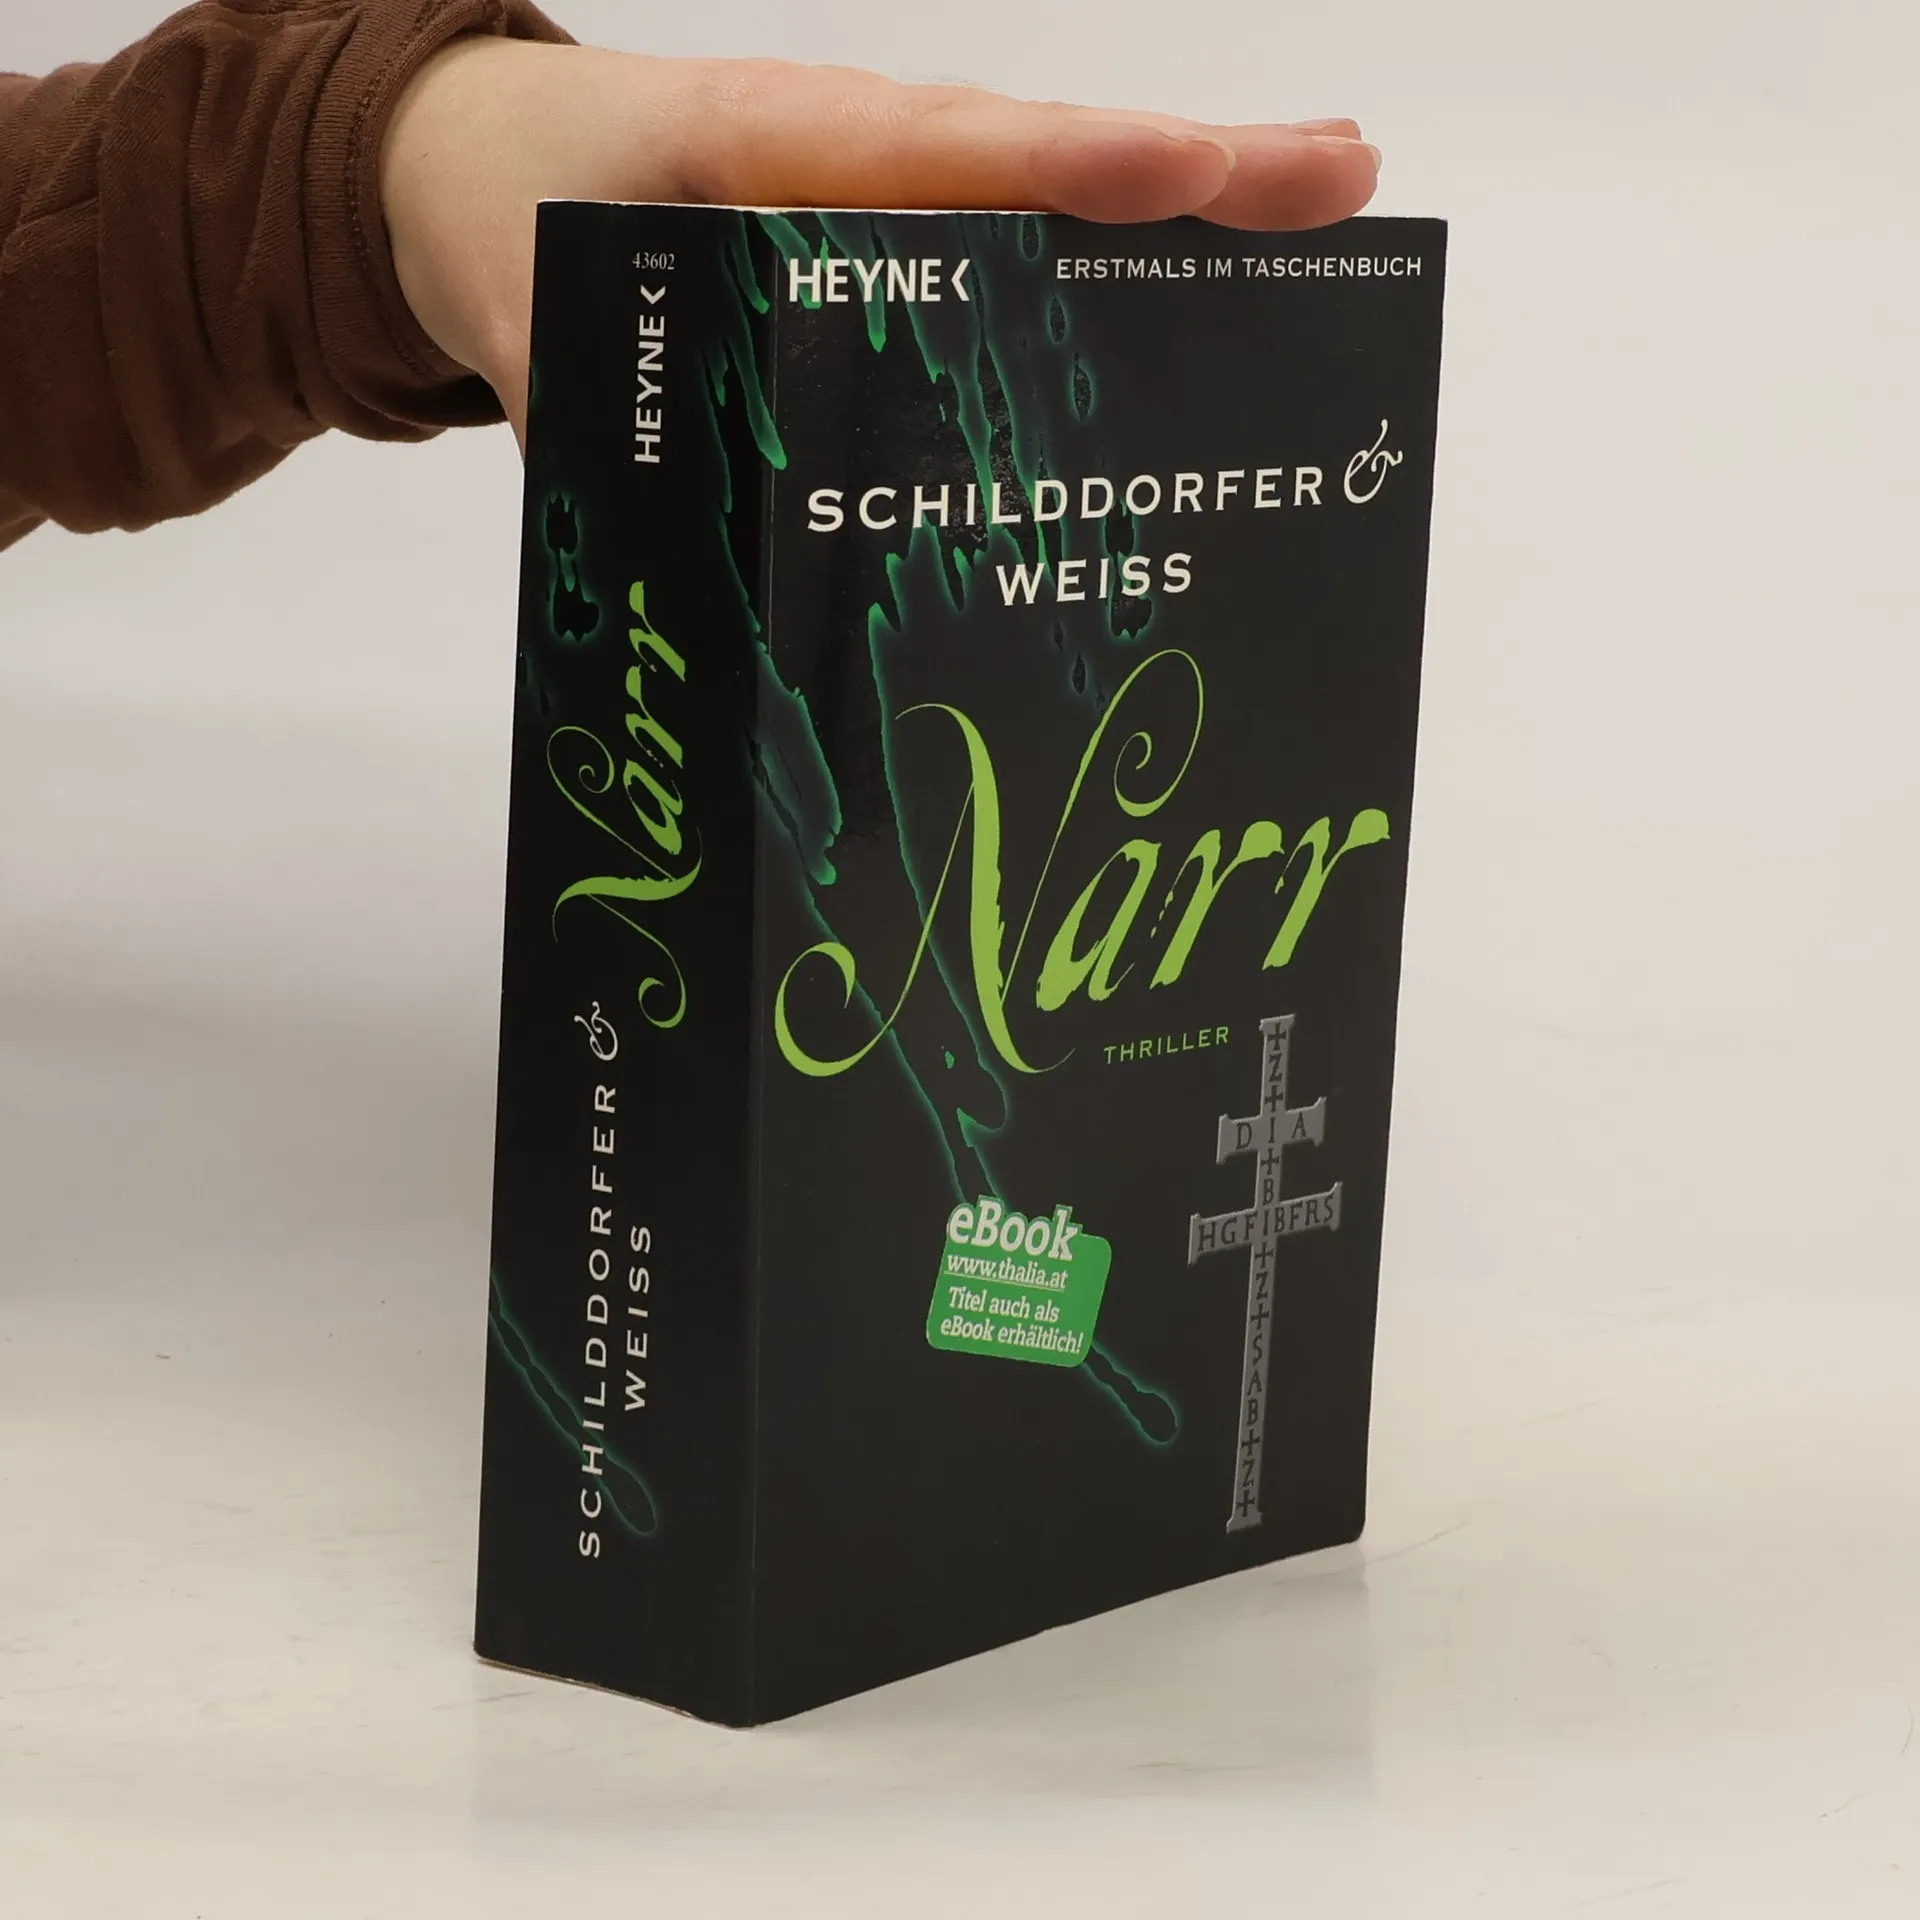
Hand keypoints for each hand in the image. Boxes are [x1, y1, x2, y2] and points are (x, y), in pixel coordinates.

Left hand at [380, 42, 1380, 441]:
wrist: (488, 166)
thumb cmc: (518, 216)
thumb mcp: (532, 317)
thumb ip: (594, 425)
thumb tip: (679, 573)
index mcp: (766, 149)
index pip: (935, 153)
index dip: (1060, 171)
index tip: (1179, 173)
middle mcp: (858, 158)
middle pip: (1039, 159)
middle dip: (1192, 175)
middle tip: (1342, 179)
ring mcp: (891, 197)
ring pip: (1049, 198)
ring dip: (1187, 213)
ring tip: (1330, 218)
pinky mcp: (898, 241)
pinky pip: (1013, 245)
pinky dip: (1115, 264)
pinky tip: (1209, 307)